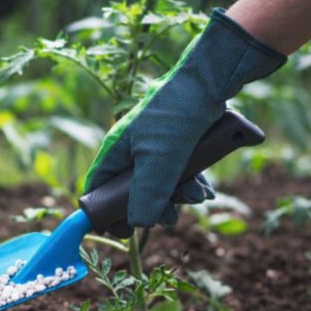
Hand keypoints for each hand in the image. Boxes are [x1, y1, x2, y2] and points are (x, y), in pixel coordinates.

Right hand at [85, 8, 285, 231]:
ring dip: (179, 196)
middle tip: (170, 217)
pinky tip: (206, 192)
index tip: (122, 231)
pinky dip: (192, 184)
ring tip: (197, 197)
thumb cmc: (177, 113)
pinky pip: (181, 173)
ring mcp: (157, 146)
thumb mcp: (160, 158)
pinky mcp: (179, 143)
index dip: (106, 211)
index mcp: (117, 150)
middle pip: (133, 191)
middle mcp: (133, 149)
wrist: (212, 79)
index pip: (99, 187)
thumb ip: (148, 192)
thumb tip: (139, 224)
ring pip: (161, 184)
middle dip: (154, 206)